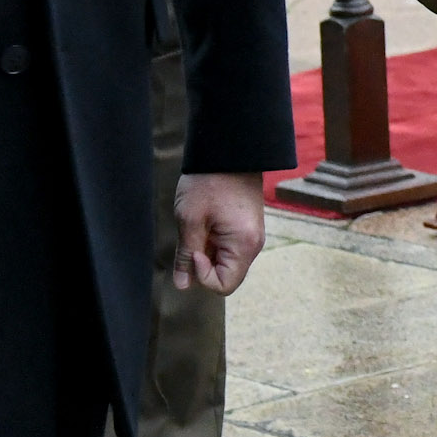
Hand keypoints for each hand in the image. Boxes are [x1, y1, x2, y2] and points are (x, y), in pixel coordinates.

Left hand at [174, 173, 265, 293]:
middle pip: (227, 275)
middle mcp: (254, 244)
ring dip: (208, 252)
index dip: (202, 275)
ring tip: (199, 227)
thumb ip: (186, 255)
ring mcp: (252, 235)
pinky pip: (230, 248)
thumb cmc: (208, 182)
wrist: (229, 150)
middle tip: (193, 237)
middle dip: (204, 264)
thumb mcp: (190, 219)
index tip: (193, 250)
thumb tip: (182, 285)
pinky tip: (206, 222)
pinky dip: (214, 242)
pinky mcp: (247, 227)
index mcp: (244, 245)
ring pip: (227, 262)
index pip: (224, 285)